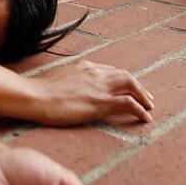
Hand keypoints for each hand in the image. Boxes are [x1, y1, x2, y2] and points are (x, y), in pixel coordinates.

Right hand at [30, 61, 153, 125]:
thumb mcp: (58, 78)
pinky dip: (140, 110)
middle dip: (139, 87)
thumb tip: (71, 85)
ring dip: (144, 97)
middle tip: (147, 99)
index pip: (111, 71)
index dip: (123, 80)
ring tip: (150, 108)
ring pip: (131, 86)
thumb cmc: (40, 91)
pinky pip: (128, 104)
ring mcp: (99, 87)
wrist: (35, 96)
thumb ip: (70, 78)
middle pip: (126, 76)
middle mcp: (95, 72)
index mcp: (85, 66)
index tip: (128, 89)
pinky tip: (145, 118)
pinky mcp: (101, 102)